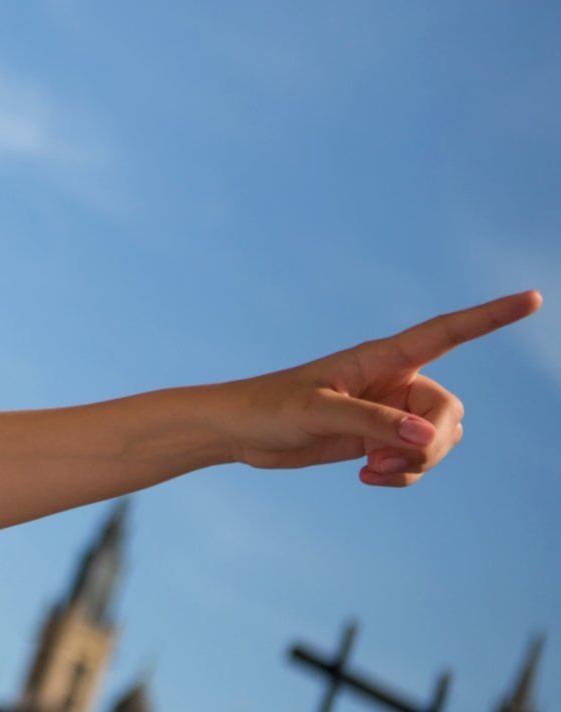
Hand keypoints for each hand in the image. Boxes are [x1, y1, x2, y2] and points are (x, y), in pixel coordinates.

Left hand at [225, 290, 540, 485]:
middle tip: (389, 459)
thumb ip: (372, 421)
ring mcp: (390, 411)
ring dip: (416, 462)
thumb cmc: (271, 407)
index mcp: (382, 358)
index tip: (533, 298)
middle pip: (448, 412)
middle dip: (432, 443)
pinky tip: (368, 476)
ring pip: (440, 439)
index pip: (447, 332)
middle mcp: (395, 381)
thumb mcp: (317, 411)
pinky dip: (403, 473)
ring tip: (371, 468)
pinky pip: (418, 459)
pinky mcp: (381, 438)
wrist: (242, 432)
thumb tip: (429, 435)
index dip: (490, 316)